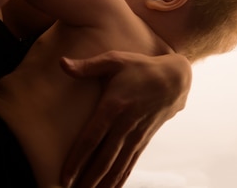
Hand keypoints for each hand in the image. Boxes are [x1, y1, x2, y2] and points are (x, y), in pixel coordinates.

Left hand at [60, 51, 191, 187]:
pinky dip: (119, 179)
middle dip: (87, 179)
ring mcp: (136, 135)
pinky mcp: (144, 140)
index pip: (92, 138)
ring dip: (102, 183)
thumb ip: (87, 65)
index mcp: (114, 106)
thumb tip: (61, 63)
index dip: (77, 159)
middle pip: (103, 159)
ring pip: (116, 166)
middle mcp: (125, 125)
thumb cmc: (140, 67)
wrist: (174, 79)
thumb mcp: (113, 60)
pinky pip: (130, 164)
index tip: (64, 176)